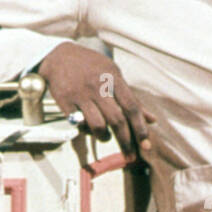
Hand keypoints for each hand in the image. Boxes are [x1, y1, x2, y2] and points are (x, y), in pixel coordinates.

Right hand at [36, 43, 155, 158]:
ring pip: (97, 125)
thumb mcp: (114, 75)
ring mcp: (80, 94)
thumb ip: (132, 98)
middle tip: (130, 155)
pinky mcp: (65, 101)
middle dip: (125, 141)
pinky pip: (79, 125)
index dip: (140, 128)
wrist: (59, 56)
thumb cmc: (92, 67)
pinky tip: (88, 128)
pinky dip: (86, 131)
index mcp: (113, 78)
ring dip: (104, 137)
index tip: (146, 144)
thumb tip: (152, 120)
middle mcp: (97, 86)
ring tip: (106, 137)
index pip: (131, 107)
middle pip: (116, 120)